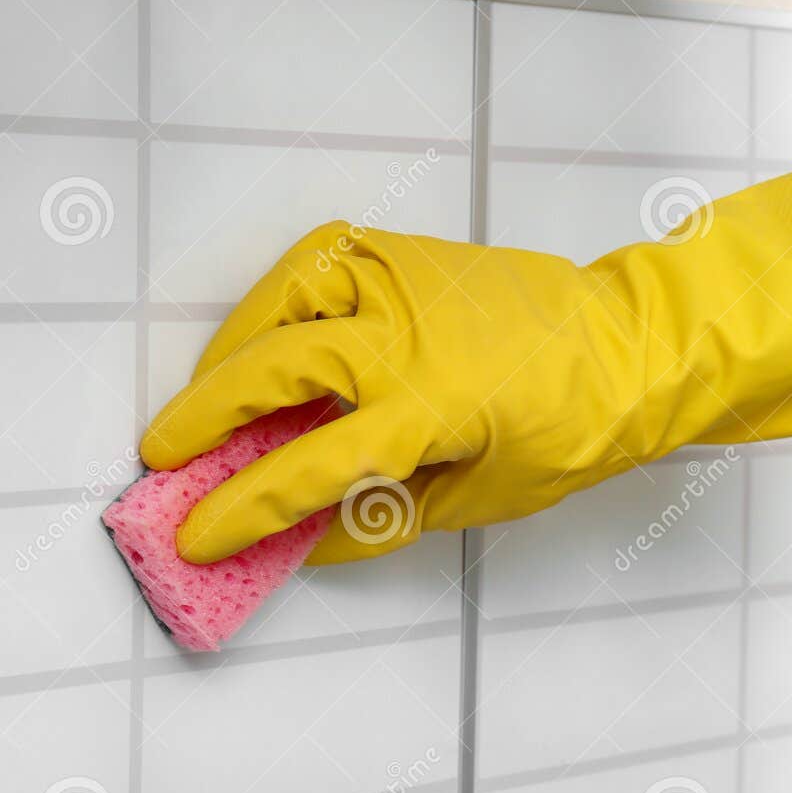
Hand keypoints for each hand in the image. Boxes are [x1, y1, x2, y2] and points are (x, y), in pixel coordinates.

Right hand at [141, 142, 791, 563]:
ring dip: (232, 347)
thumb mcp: (481, 499)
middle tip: (164, 455)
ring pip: (286, 298)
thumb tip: (303, 539)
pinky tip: (267, 328)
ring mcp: (403, 282)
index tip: (195, 533)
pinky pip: (321, 258)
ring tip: (209, 393)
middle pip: (274, 371)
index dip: (241, 508)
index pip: (308, 469)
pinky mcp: (407, 253)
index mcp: (430, 407)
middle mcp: (405, 336)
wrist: (626, 345)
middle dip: (204, 416)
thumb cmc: (570, 429)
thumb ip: (384, 519)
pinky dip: (280, 291)